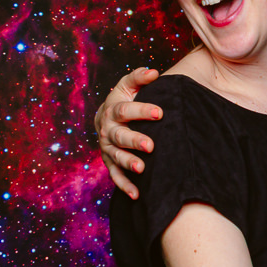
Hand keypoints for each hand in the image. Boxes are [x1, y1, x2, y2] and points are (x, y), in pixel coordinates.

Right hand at [96, 67, 163, 196]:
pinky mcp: (110, 163)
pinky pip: (116, 176)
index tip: (160, 112)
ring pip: (117, 156)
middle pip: (120, 136)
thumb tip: (154, 72)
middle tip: (151, 145)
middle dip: (135, 140)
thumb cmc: (124, 99)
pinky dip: (125, 186)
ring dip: (128, 163)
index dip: (142, 110)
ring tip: (142, 168)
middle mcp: (108, 130)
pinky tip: (137, 195)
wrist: (105, 118)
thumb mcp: (128, 86)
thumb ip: (139, 78)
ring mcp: (108, 148)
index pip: (126, 110)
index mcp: (113, 109)